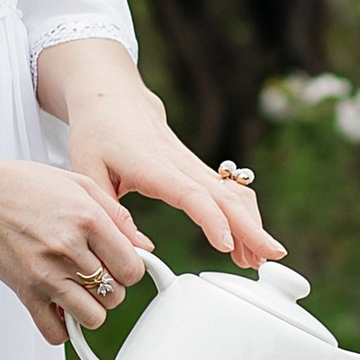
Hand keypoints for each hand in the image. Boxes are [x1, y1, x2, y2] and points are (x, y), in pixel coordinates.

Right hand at [0, 155, 155, 348]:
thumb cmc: (25, 187)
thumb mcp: (80, 185)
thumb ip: (118, 218)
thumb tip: (144, 247)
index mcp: (87, 220)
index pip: (132, 268)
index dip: (130, 269)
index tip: (119, 263)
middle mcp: (68, 249)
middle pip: (116, 295)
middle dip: (110, 286)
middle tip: (93, 270)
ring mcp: (46, 274)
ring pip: (93, 317)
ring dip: (90, 307)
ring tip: (77, 288)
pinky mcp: (26, 292)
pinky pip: (56, 333)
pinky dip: (62, 327)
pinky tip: (59, 305)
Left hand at [36, 40, 285, 269]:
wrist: (112, 99)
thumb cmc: (97, 135)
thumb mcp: (88, 173)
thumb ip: (111, 213)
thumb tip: (141, 251)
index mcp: (153, 165)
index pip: (191, 194)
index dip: (211, 220)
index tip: (226, 245)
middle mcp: (181, 164)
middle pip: (225, 196)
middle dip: (251, 227)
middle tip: (271, 257)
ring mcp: (193, 165)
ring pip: (234, 193)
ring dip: (252, 224)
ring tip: (259, 259)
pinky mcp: (197, 169)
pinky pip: (229, 192)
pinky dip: (244, 216)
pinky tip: (247, 241)